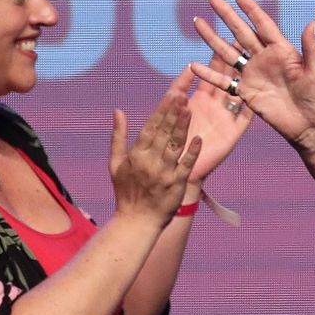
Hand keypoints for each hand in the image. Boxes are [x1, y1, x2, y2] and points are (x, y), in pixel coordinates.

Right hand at [108, 72, 199, 225]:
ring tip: (190, 109)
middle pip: (163, 133)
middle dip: (173, 113)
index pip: (150, 127)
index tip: (171, 93)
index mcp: (136, 155)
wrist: (136, 221)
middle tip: (183, 94)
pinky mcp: (176, 184)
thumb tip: (118, 111)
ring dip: (182, 127)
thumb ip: (118, 136)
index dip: (161, 110)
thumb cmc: (126, 191)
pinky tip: (199, 139)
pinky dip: (192, 152)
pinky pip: (186, 165)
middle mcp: (149, 162)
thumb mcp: (115, 163)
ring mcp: (164, 173)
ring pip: (175, 146)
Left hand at [181, 52, 253, 186]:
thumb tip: (186, 69)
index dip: (219, 54)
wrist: (179, 170)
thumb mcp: (169, 113)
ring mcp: (226, 118)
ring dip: (249, 77)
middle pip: (229, 77)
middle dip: (237, 59)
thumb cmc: (171, 143)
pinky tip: (265, 93)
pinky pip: (246, 117)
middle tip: (247, 39)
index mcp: (199, 98)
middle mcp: (215, 104)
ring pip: (240, 92)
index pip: (210, 71)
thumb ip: (176, 92)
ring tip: (260, 60)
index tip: (227, 35)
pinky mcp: (233, 133)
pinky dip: (255, 106)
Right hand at [190, 0, 314, 151]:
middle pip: (240, 32)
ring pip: (227, 51)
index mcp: (281, 49)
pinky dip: (209, 75)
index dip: (250, 8)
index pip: (262, 24)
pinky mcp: (245, 91)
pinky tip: (193, 66)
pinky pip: (224, 81)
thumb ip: (311, 48)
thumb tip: (312, 21)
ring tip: (197, 22)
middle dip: (226, 15)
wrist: (307, 124)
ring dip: (212, 38)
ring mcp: (252, 73)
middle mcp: (264, 58)